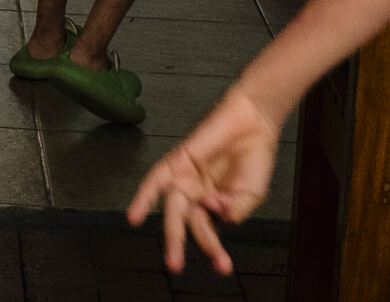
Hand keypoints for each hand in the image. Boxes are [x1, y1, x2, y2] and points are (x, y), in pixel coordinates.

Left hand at [125, 89, 279, 273]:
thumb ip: (236, 209)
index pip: (208, 234)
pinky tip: (135, 217)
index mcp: (213, 207)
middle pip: (185, 225)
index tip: (223, 266)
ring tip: (172, 255)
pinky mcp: (177, 163)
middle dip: (181, 247)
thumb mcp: (251, 194)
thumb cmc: (254, 158)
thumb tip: (215, 211)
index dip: (214, 252)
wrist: (253, 123)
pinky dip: (143, 198)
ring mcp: (185, 180)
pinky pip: (154, 182)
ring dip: (169, 233)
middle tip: (177, 266)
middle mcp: (195, 196)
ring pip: (172, 210)